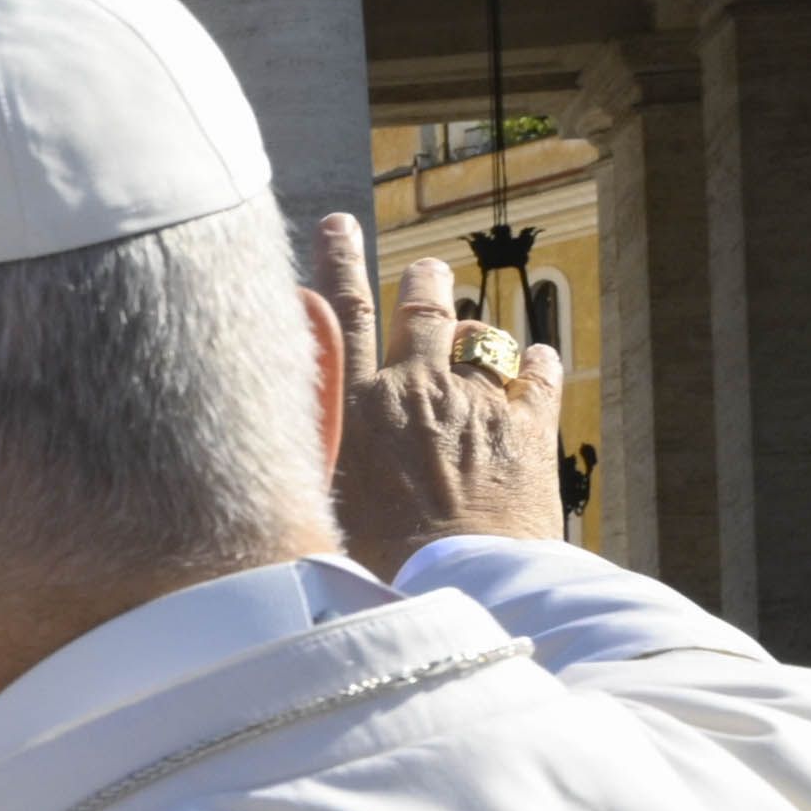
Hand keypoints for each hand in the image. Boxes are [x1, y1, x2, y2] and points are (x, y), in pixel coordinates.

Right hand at [312, 216, 571, 570]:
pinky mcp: (526, 429)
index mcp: (358, 408)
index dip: (338, 263)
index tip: (338, 226)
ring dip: (473, 328)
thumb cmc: (377, 562)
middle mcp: (417, 391)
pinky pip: (535, 375)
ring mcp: (476, 404)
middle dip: (421, 282)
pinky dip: (534, 362)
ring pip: (480, 338)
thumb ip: (309, 455)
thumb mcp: (319, 502)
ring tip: (471, 325)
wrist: (461, 584)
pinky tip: (536, 357)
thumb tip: (275, 441)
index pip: (342, 317)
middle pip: (421, 312)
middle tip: (425, 269)